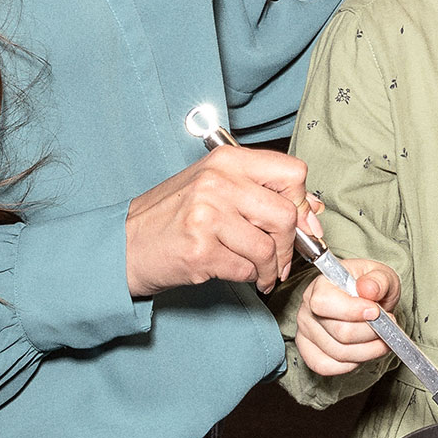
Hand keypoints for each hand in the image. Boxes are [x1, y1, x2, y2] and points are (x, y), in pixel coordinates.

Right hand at [124, 144, 310, 297]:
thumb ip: (261, 193)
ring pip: (267, 248)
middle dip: (290, 245)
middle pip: (285, 215)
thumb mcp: (216, 190)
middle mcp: (217, 183)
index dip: (301, 202)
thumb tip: (314, 210)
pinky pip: (245, 269)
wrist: (124, 245)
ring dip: (269, 268)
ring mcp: (207, 216)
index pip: (292, 173)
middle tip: (280, 259)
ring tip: (260, 273)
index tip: (298, 222)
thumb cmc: (172, 217)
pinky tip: (234, 272)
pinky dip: (247, 277)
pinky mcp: (199, 251)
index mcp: (226, 161)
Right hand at [292, 262, 403, 376]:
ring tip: (382, 339)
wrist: (364, 301)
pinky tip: (363, 350)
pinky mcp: (308, 351)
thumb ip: (378, 280)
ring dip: (368, 351)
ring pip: (339, 353)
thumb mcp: (381, 276)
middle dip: (371, 333)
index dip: (352, 311)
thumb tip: (368, 289)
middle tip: (388, 327)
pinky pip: (326, 367)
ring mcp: (305, 332)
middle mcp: (307, 309)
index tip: (376, 312)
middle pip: (340, 332)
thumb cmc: (370, 287)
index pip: (325, 302)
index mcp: (321, 285)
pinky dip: (351, 364)